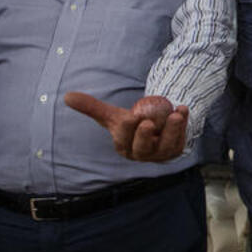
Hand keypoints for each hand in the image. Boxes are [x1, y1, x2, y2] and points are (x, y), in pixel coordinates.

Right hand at [64, 92, 188, 161]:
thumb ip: (92, 107)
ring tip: (176, 113)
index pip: (124, 140)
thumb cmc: (129, 121)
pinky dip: (184, 123)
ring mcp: (160, 154)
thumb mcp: (112, 114)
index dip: (127, 129)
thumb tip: (66, 96)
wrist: (154, 127)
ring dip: (173, 130)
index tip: (131, 116)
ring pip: (166, 145)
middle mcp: (142, 155)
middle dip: (145, 136)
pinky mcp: (176, 150)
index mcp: (123, 148)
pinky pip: (181, 138)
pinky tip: (183, 109)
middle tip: (148, 122)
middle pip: (143, 148)